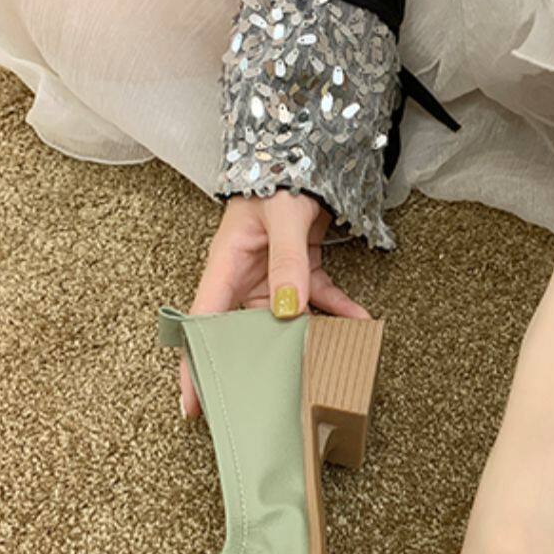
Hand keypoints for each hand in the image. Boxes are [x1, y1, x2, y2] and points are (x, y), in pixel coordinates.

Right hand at [180, 190, 370, 418]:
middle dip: (251, 368)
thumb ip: (287, 263)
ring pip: (284, 323)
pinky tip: (360, 322)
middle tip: (263, 406)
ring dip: (303, 343)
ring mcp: (273, 277)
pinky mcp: (300, 271)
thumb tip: (288, 310)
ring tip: (319, 373)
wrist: (305, 147)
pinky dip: (339, 311)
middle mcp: (244, 276)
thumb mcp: (282, 216)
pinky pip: (319, 299)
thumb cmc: (280, 174)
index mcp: (225, 264)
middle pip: (241, 333)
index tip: (193, 404)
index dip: (195, 364)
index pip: (202, 323)